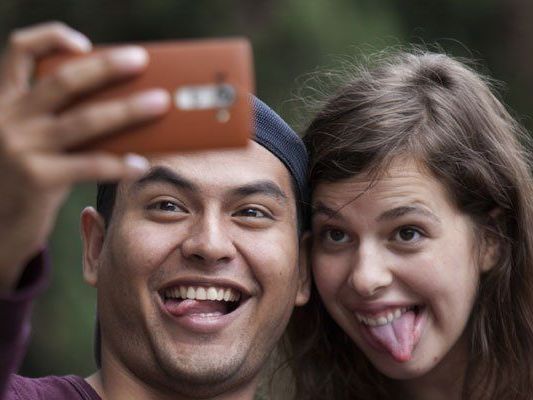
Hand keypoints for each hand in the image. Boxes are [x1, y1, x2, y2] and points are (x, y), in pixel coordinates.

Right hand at [0, 22, 169, 291]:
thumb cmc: (28, 175)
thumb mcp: (32, 138)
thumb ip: (58, 118)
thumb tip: (124, 104)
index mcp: (5, 100)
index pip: (20, 51)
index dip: (52, 38)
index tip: (85, 44)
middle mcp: (8, 118)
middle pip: (64, 81)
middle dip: (106, 67)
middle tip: (141, 60)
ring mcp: (20, 147)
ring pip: (84, 120)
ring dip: (127, 110)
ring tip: (160, 103)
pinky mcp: (37, 178)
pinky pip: (89, 165)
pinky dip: (119, 163)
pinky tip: (142, 163)